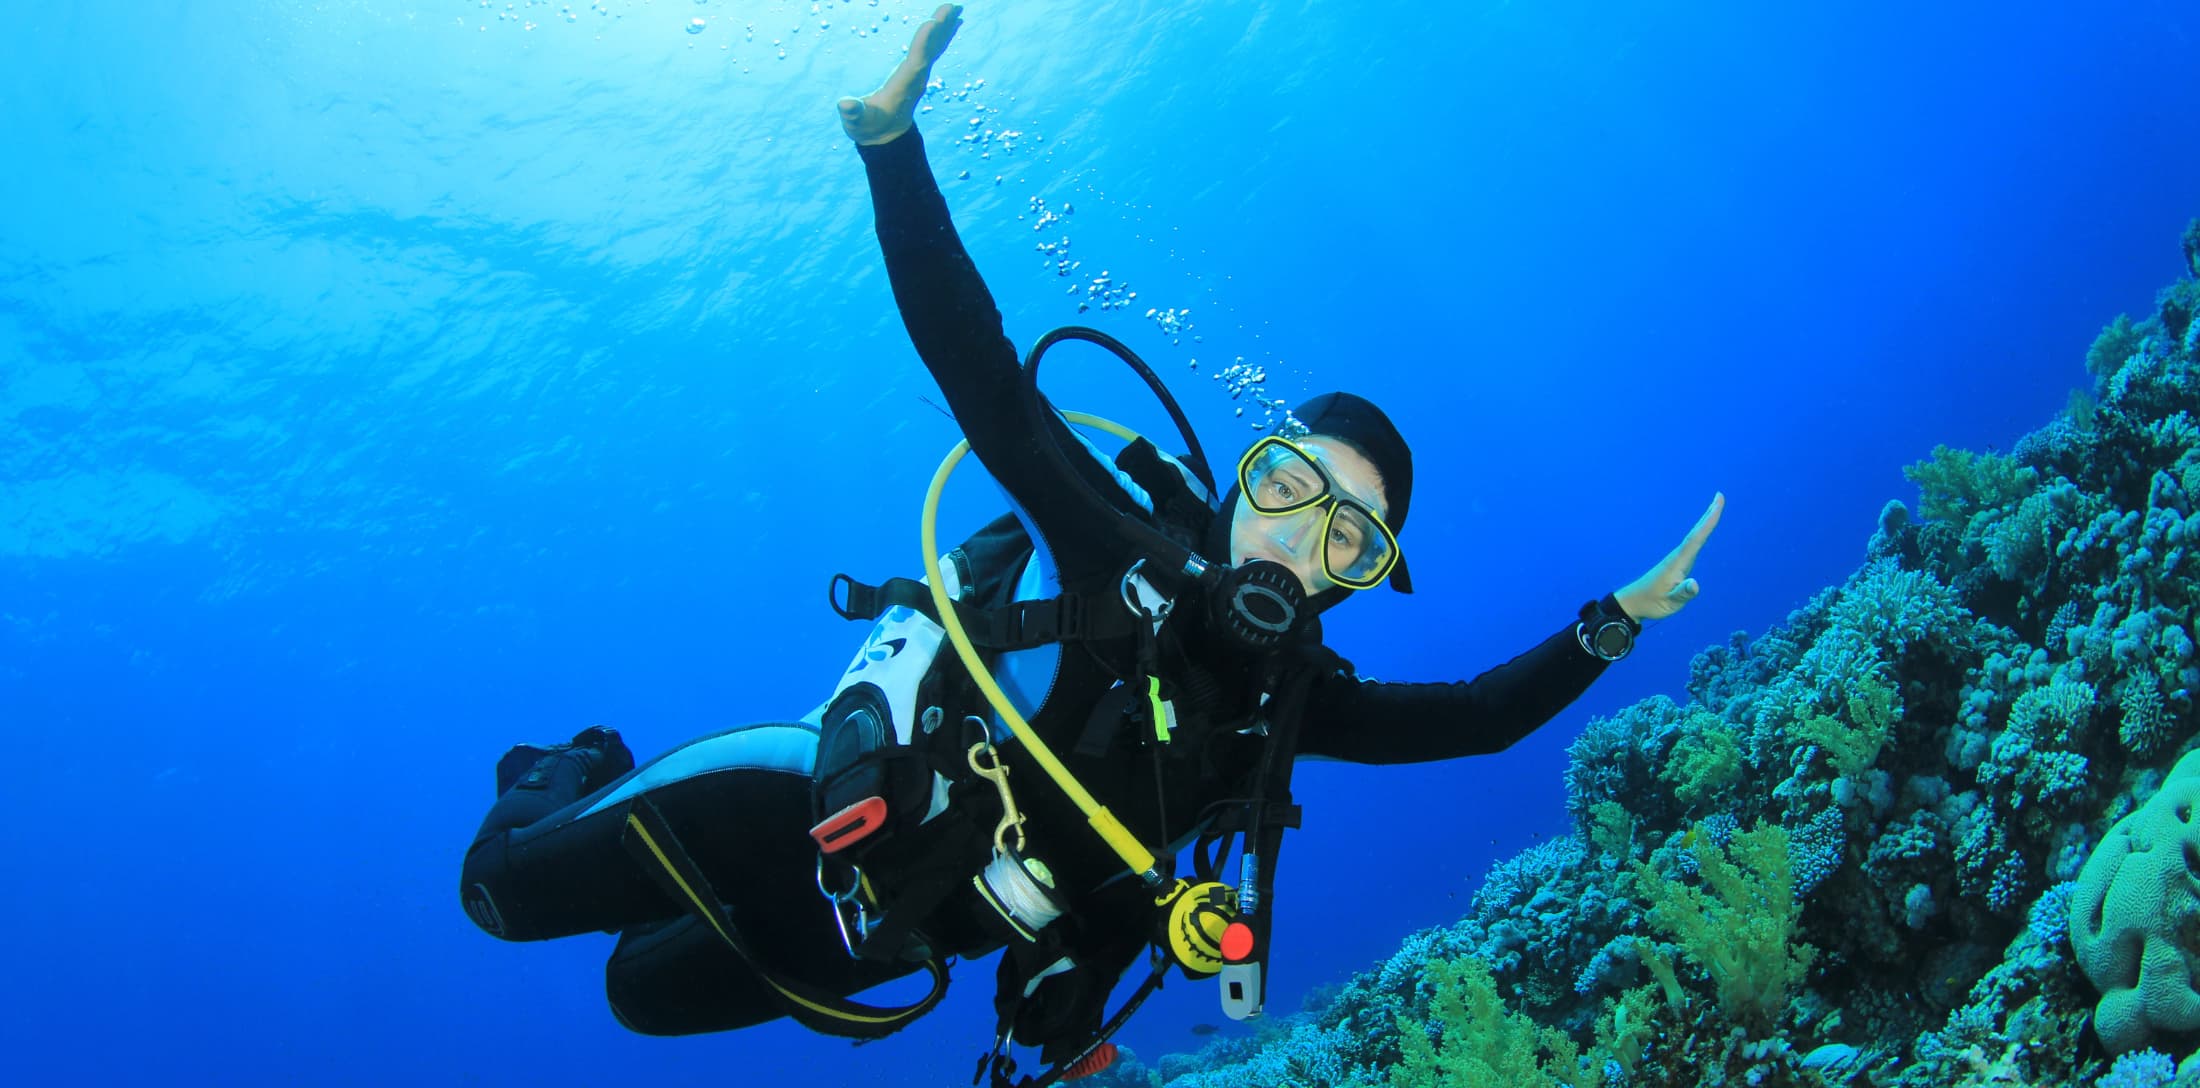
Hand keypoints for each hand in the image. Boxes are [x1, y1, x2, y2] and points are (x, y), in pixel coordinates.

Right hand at [837, 4, 962, 145]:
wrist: (885, 136)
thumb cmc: (867, 126)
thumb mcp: (856, 122)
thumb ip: (852, 113)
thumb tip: (846, 105)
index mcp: (902, 87)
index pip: (916, 63)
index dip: (924, 43)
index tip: (932, 23)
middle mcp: (915, 78)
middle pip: (931, 51)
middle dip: (941, 29)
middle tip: (953, 7)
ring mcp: (919, 74)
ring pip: (935, 47)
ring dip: (946, 28)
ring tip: (957, 8)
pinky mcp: (918, 71)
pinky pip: (933, 49)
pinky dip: (942, 35)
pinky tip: (951, 23)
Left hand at [1613, 492, 1722, 622]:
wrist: (1633, 602)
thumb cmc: (1651, 603)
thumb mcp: (1669, 603)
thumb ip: (1682, 593)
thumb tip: (1695, 584)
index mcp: (1677, 563)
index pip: (1696, 538)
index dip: (1708, 521)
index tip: (1717, 503)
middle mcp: (1677, 557)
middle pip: (1696, 533)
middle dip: (1709, 515)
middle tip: (1719, 496)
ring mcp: (1676, 559)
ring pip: (1694, 537)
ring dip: (1705, 522)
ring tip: (1715, 508)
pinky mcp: (1676, 564)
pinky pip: (1692, 544)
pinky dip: (1700, 534)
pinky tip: (1702, 532)